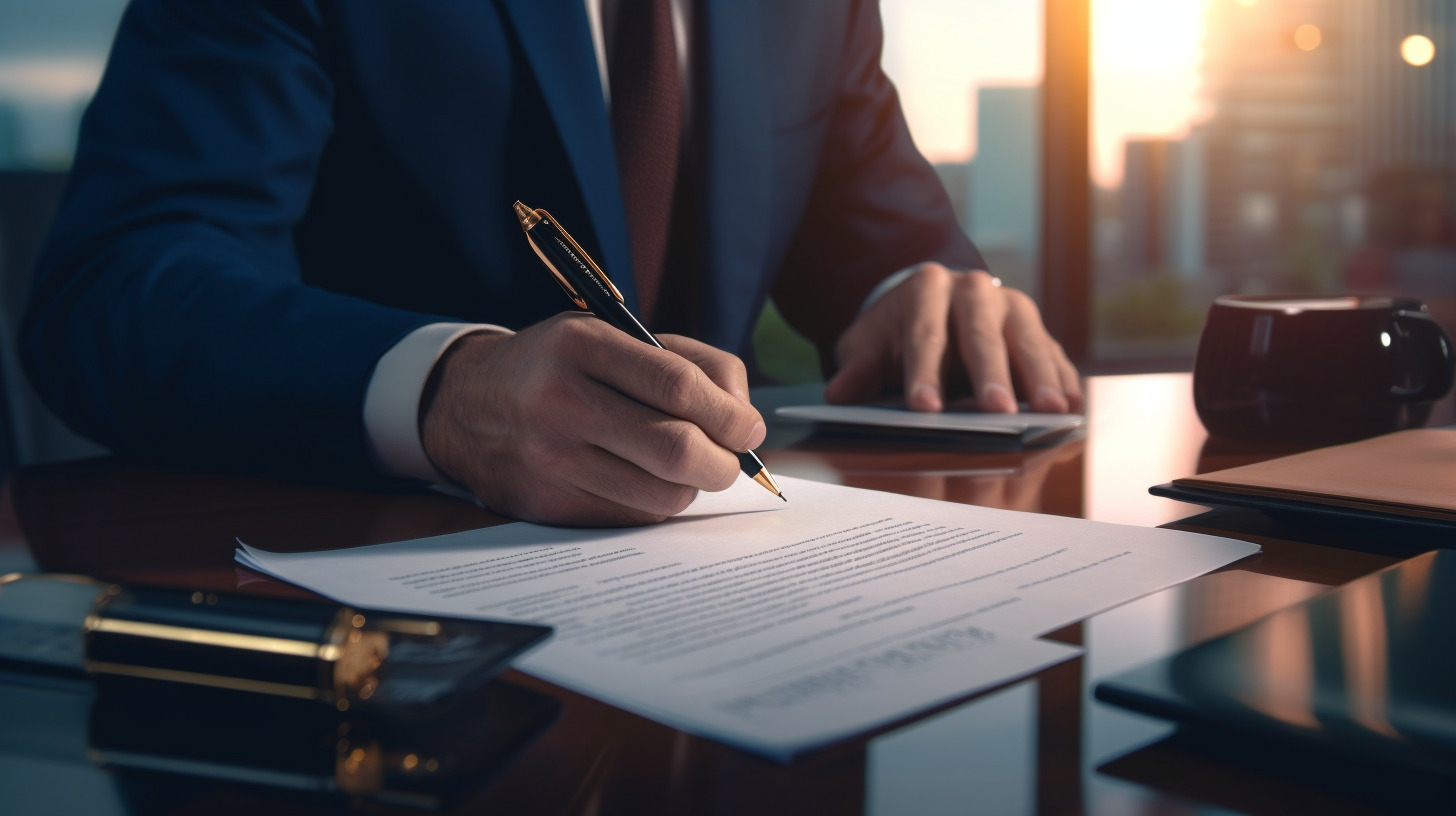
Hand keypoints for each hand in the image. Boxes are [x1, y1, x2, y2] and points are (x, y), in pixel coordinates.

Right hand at [420, 313, 765, 525]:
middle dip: (723, 463)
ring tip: (681, 467)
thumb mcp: (614, 336)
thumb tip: (746, 420)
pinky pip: (631, 518)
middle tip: (729, 460)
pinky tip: (640, 480)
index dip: (730, 415)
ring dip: (690, 487)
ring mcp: (550, 457)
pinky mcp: (546, 503)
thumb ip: (690, 364)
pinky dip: (653, 504)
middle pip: (676, 448)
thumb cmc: (561, 367)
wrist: (465, 403)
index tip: (749, 429)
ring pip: (661, 495)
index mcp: (583, 345)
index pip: (679, 386)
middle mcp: (561, 401)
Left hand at [823, 263, 1082, 413]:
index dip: (924, 372)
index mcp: (927, 288)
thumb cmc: (897, 331)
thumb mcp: (868, 343)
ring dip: (1041, 377)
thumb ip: (858, 367)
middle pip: (984, 334)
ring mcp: (1012, 307)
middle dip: (992, 374)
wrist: (934, 301)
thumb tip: (840, 395)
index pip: (925, 333)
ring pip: (1029, 340)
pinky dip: (1063, 381)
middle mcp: (975, 290)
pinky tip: (1071, 410)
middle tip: (998, 412)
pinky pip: (1054, 354)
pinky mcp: (1037, 329)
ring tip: (1050, 412)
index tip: (924, 408)